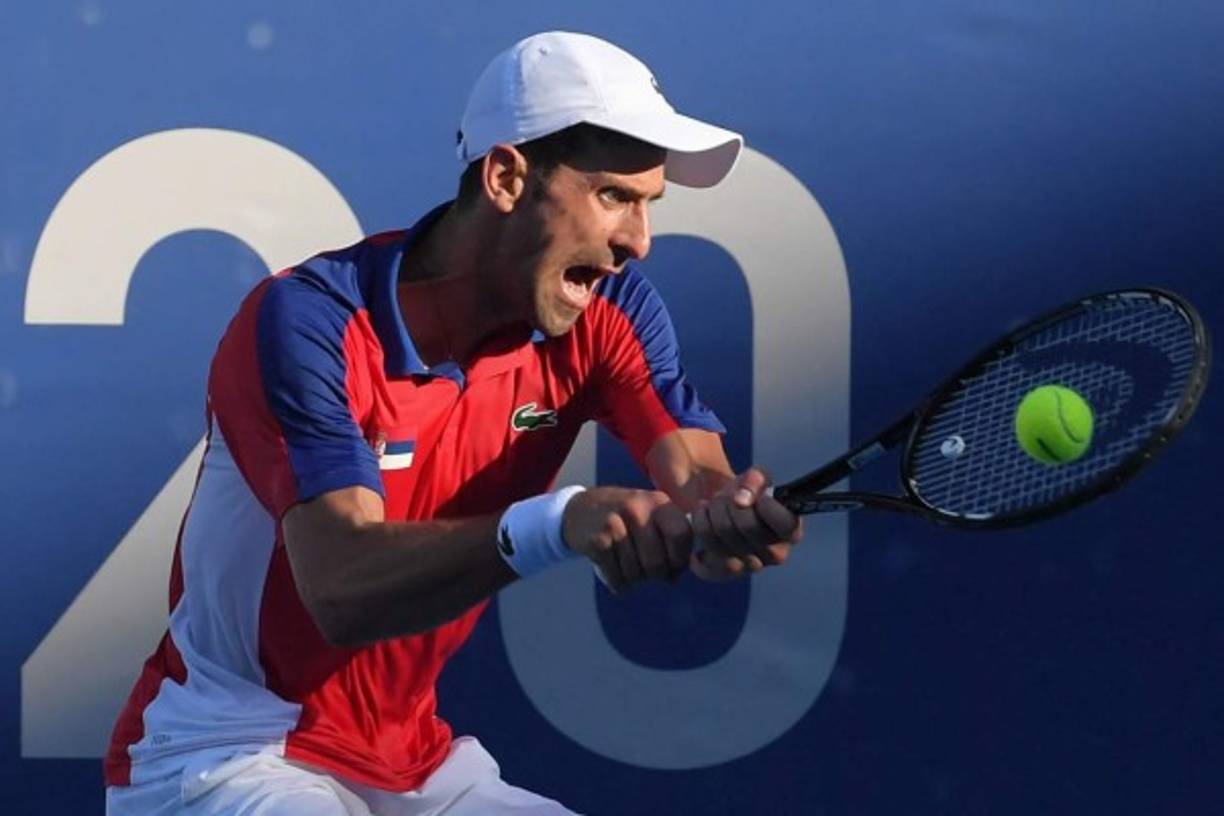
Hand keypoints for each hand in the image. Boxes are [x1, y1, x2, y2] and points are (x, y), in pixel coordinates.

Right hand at [562, 487, 691, 592]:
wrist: (580, 509)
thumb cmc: (624, 519)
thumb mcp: (650, 515)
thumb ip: (671, 537)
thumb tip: (676, 574)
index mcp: (658, 502)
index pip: (681, 536)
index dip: (680, 558)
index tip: (672, 566)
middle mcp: (638, 509)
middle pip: (658, 561)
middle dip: (654, 575)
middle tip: (647, 572)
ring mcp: (615, 523)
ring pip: (636, 573)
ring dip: (633, 579)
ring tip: (628, 567)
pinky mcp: (598, 540)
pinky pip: (617, 577)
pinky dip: (617, 582)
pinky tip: (614, 572)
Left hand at [689, 467, 801, 580]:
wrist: (722, 509)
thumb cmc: (745, 494)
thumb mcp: (754, 479)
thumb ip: (755, 480)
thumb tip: (741, 499)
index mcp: (790, 531)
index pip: (786, 525)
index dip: (769, 507)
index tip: (758, 496)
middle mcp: (774, 554)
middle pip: (747, 526)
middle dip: (729, 503)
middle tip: (722, 496)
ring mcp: (749, 567)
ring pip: (722, 540)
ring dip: (709, 515)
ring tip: (709, 506)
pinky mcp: (722, 573)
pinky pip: (706, 561)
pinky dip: (698, 532)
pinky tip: (701, 520)